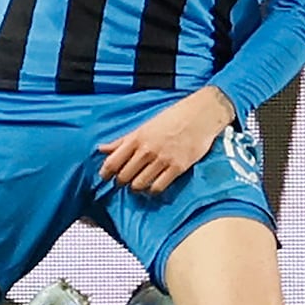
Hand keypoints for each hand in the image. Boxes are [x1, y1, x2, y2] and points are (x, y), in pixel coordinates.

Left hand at [97, 86, 234, 193]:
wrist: (201, 114)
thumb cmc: (174, 117)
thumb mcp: (145, 125)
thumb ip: (123, 140)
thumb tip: (102, 149)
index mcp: (137, 137)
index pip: (113, 162)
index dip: (105, 173)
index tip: (105, 177)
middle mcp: (147, 150)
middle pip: (124, 176)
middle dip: (121, 181)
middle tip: (123, 181)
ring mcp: (162, 159)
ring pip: (139, 184)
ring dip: (136, 187)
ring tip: (138, 184)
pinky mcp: (177, 167)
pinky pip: (158, 187)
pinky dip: (152, 190)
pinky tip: (153, 186)